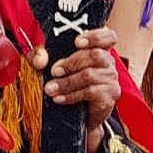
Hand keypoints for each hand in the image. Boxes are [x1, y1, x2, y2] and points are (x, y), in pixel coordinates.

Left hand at [32, 27, 121, 151]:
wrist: (76, 117)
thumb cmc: (67, 85)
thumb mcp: (50, 68)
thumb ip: (40, 57)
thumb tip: (40, 58)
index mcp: (100, 50)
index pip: (108, 36)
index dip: (95, 36)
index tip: (77, 42)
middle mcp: (109, 63)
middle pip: (95, 54)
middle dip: (71, 62)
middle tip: (54, 71)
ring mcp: (111, 80)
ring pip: (90, 74)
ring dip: (67, 82)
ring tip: (51, 88)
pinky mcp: (109, 96)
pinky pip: (90, 92)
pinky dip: (71, 95)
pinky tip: (59, 98)